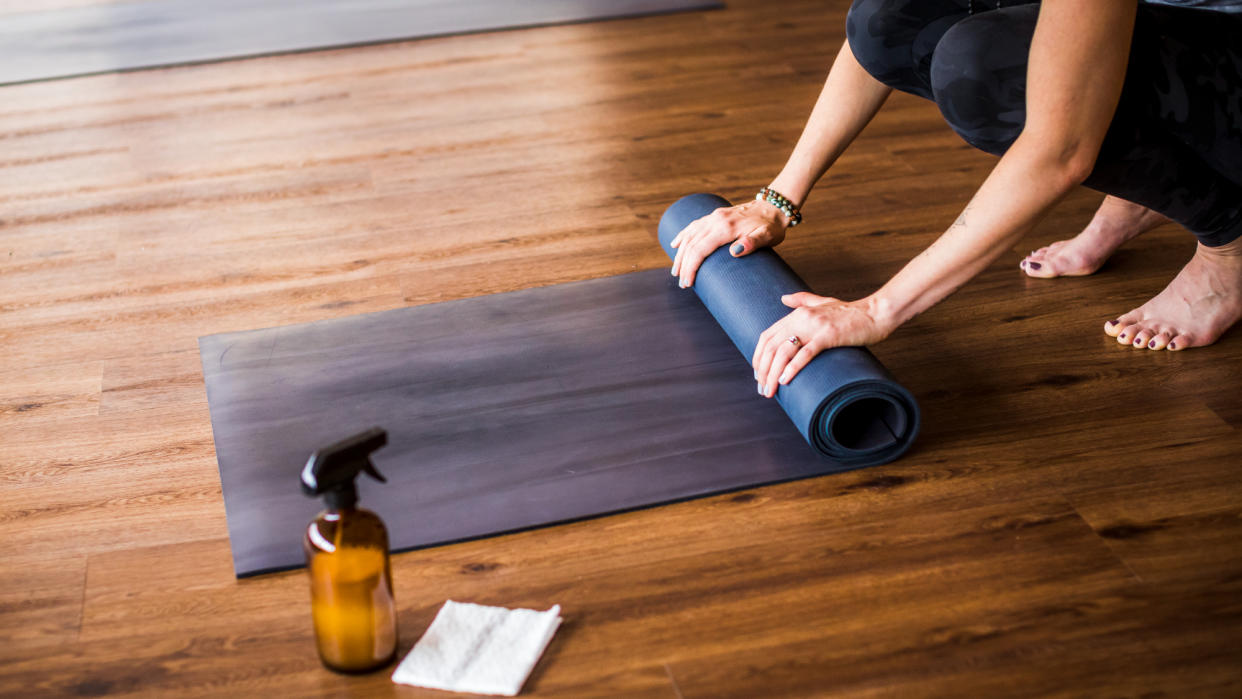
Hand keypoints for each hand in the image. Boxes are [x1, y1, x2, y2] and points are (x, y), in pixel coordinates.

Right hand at [670, 199, 788, 287]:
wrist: (773, 207)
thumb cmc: (771, 226)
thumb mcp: (767, 236)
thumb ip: (752, 243)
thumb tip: (735, 252)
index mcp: (725, 227)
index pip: (700, 249)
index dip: (691, 267)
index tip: (688, 282)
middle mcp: (716, 220)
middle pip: (691, 244)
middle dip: (683, 265)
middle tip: (682, 283)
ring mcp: (714, 217)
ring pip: (689, 235)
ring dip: (680, 254)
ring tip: (676, 271)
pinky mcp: (715, 216)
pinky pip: (693, 226)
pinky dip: (682, 236)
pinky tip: (675, 244)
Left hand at [752, 292, 891, 397]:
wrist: (876, 313)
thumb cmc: (851, 312)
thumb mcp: (823, 302)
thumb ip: (802, 300)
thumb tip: (783, 298)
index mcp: (797, 313)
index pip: (767, 336)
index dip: (758, 356)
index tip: (757, 373)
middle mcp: (801, 318)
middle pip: (771, 346)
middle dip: (762, 370)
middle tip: (762, 388)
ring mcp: (815, 326)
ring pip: (784, 352)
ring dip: (773, 373)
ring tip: (770, 390)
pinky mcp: (829, 336)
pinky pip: (805, 353)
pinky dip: (793, 367)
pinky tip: (785, 380)